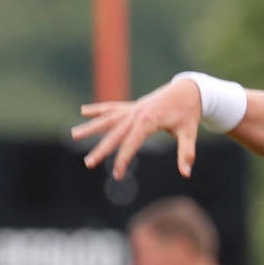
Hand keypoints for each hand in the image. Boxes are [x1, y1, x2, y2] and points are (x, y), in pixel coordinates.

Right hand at [73, 79, 202, 179]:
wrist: (189, 90)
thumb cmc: (189, 113)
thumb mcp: (190, 133)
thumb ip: (186, 153)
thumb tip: (186, 173)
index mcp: (149, 120)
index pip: (131, 143)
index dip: (123, 159)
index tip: (117, 174)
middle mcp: (137, 113)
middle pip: (115, 133)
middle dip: (101, 149)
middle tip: (88, 163)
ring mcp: (133, 108)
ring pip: (108, 119)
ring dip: (91, 127)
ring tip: (73, 134)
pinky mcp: (133, 106)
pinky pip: (113, 108)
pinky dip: (99, 109)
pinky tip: (83, 111)